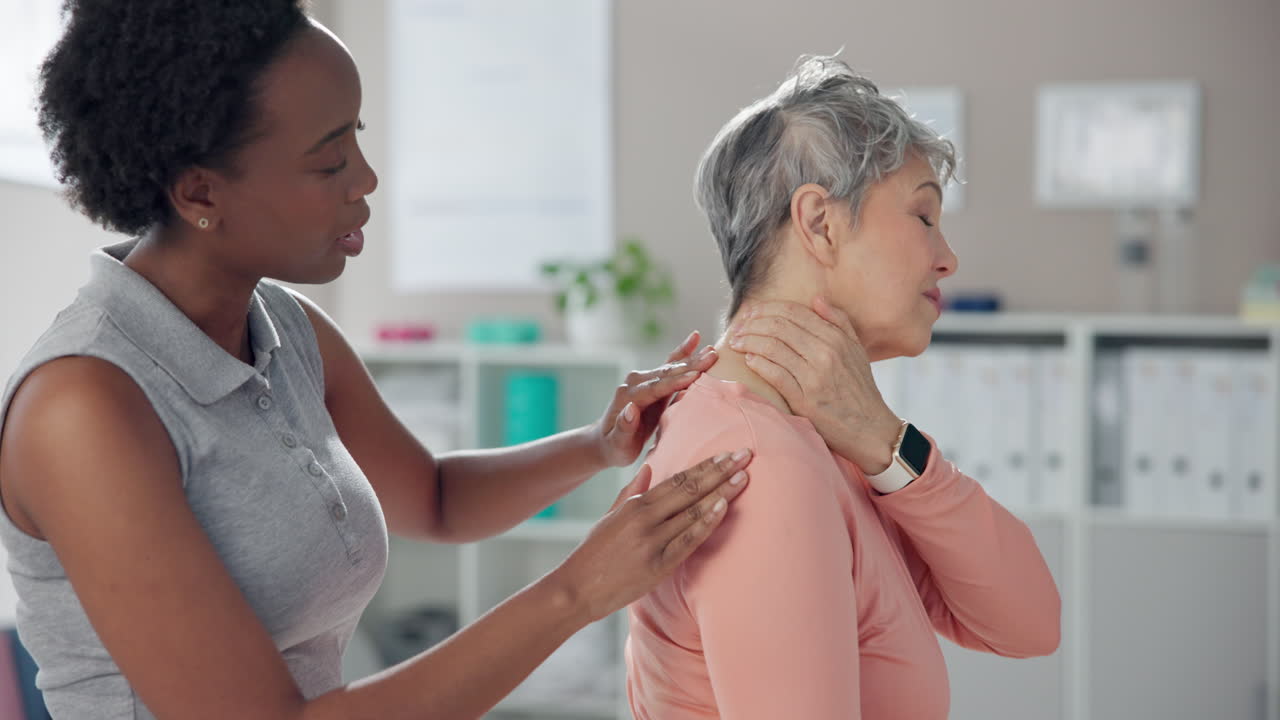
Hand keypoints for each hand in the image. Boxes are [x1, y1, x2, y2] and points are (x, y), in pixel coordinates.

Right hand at [553, 449, 752, 621]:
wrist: (575, 589)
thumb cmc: (593, 554)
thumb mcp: (610, 516)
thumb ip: (632, 491)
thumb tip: (651, 467)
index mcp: (634, 504)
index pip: (678, 479)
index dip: (705, 466)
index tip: (726, 454)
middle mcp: (645, 518)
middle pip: (690, 489)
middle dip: (720, 471)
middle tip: (745, 454)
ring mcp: (652, 541)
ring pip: (693, 512)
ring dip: (721, 493)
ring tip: (743, 477)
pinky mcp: (658, 565)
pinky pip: (688, 540)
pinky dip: (707, 523)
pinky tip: (724, 507)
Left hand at [593, 330, 717, 466]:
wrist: (607, 441)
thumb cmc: (615, 447)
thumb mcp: (618, 444)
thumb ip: (624, 428)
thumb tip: (631, 409)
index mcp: (628, 397)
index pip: (655, 388)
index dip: (675, 382)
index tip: (695, 376)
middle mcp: (635, 383)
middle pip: (666, 373)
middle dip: (689, 365)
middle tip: (712, 357)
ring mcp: (644, 380)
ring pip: (670, 367)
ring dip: (691, 358)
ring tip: (711, 350)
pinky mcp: (652, 381)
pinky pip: (669, 365)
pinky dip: (683, 352)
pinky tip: (695, 339)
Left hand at [728, 297, 901, 474]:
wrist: (871, 429)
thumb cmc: (860, 389)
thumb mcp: (857, 350)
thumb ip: (838, 322)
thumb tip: (816, 299)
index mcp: (836, 338)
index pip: (793, 312)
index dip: (766, 308)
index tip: (750, 312)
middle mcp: (825, 353)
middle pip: (778, 327)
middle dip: (751, 324)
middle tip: (737, 328)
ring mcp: (814, 377)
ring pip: (771, 348)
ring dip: (748, 341)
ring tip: (736, 342)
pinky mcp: (804, 400)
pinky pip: (774, 374)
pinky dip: (757, 364)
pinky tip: (749, 360)